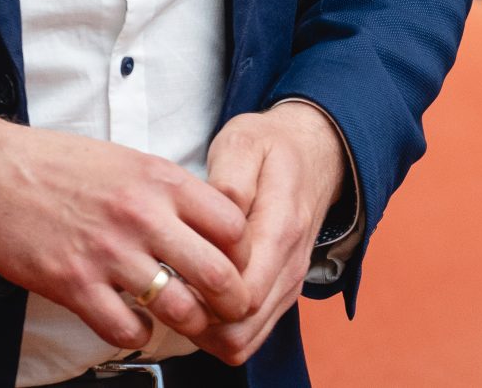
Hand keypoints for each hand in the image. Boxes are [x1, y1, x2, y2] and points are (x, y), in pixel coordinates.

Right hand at [0, 113, 253, 353]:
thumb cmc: (63, 166)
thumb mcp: (130, 161)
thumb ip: (170, 192)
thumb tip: (211, 223)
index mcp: (161, 180)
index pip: (233, 225)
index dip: (244, 252)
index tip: (238, 264)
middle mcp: (142, 215)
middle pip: (217, 273)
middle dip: (233, 300)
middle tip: (231, 310)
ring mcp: (108, 252)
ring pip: (178, 308)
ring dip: (190, 324)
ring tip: (187, 323)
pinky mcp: (74, 284)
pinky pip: (125, 329)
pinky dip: (137, 335)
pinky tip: (134, 323)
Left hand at [194, 101, 348, 366]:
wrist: (314, 153)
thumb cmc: (270, 148)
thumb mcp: (244, 142)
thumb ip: (232, 179)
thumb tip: (221, 214)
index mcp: (281, 228)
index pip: (242, 295)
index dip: (201, 296)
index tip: (173, 271)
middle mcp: (290, 265)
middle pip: (240, 330)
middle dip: (197, 321)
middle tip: (168, 287)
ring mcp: (289, 283)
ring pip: (244, 341)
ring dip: (206, 330)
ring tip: (179, 293)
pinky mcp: (283, 292)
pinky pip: (250, 334)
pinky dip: (220, 329)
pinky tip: (198, 298)